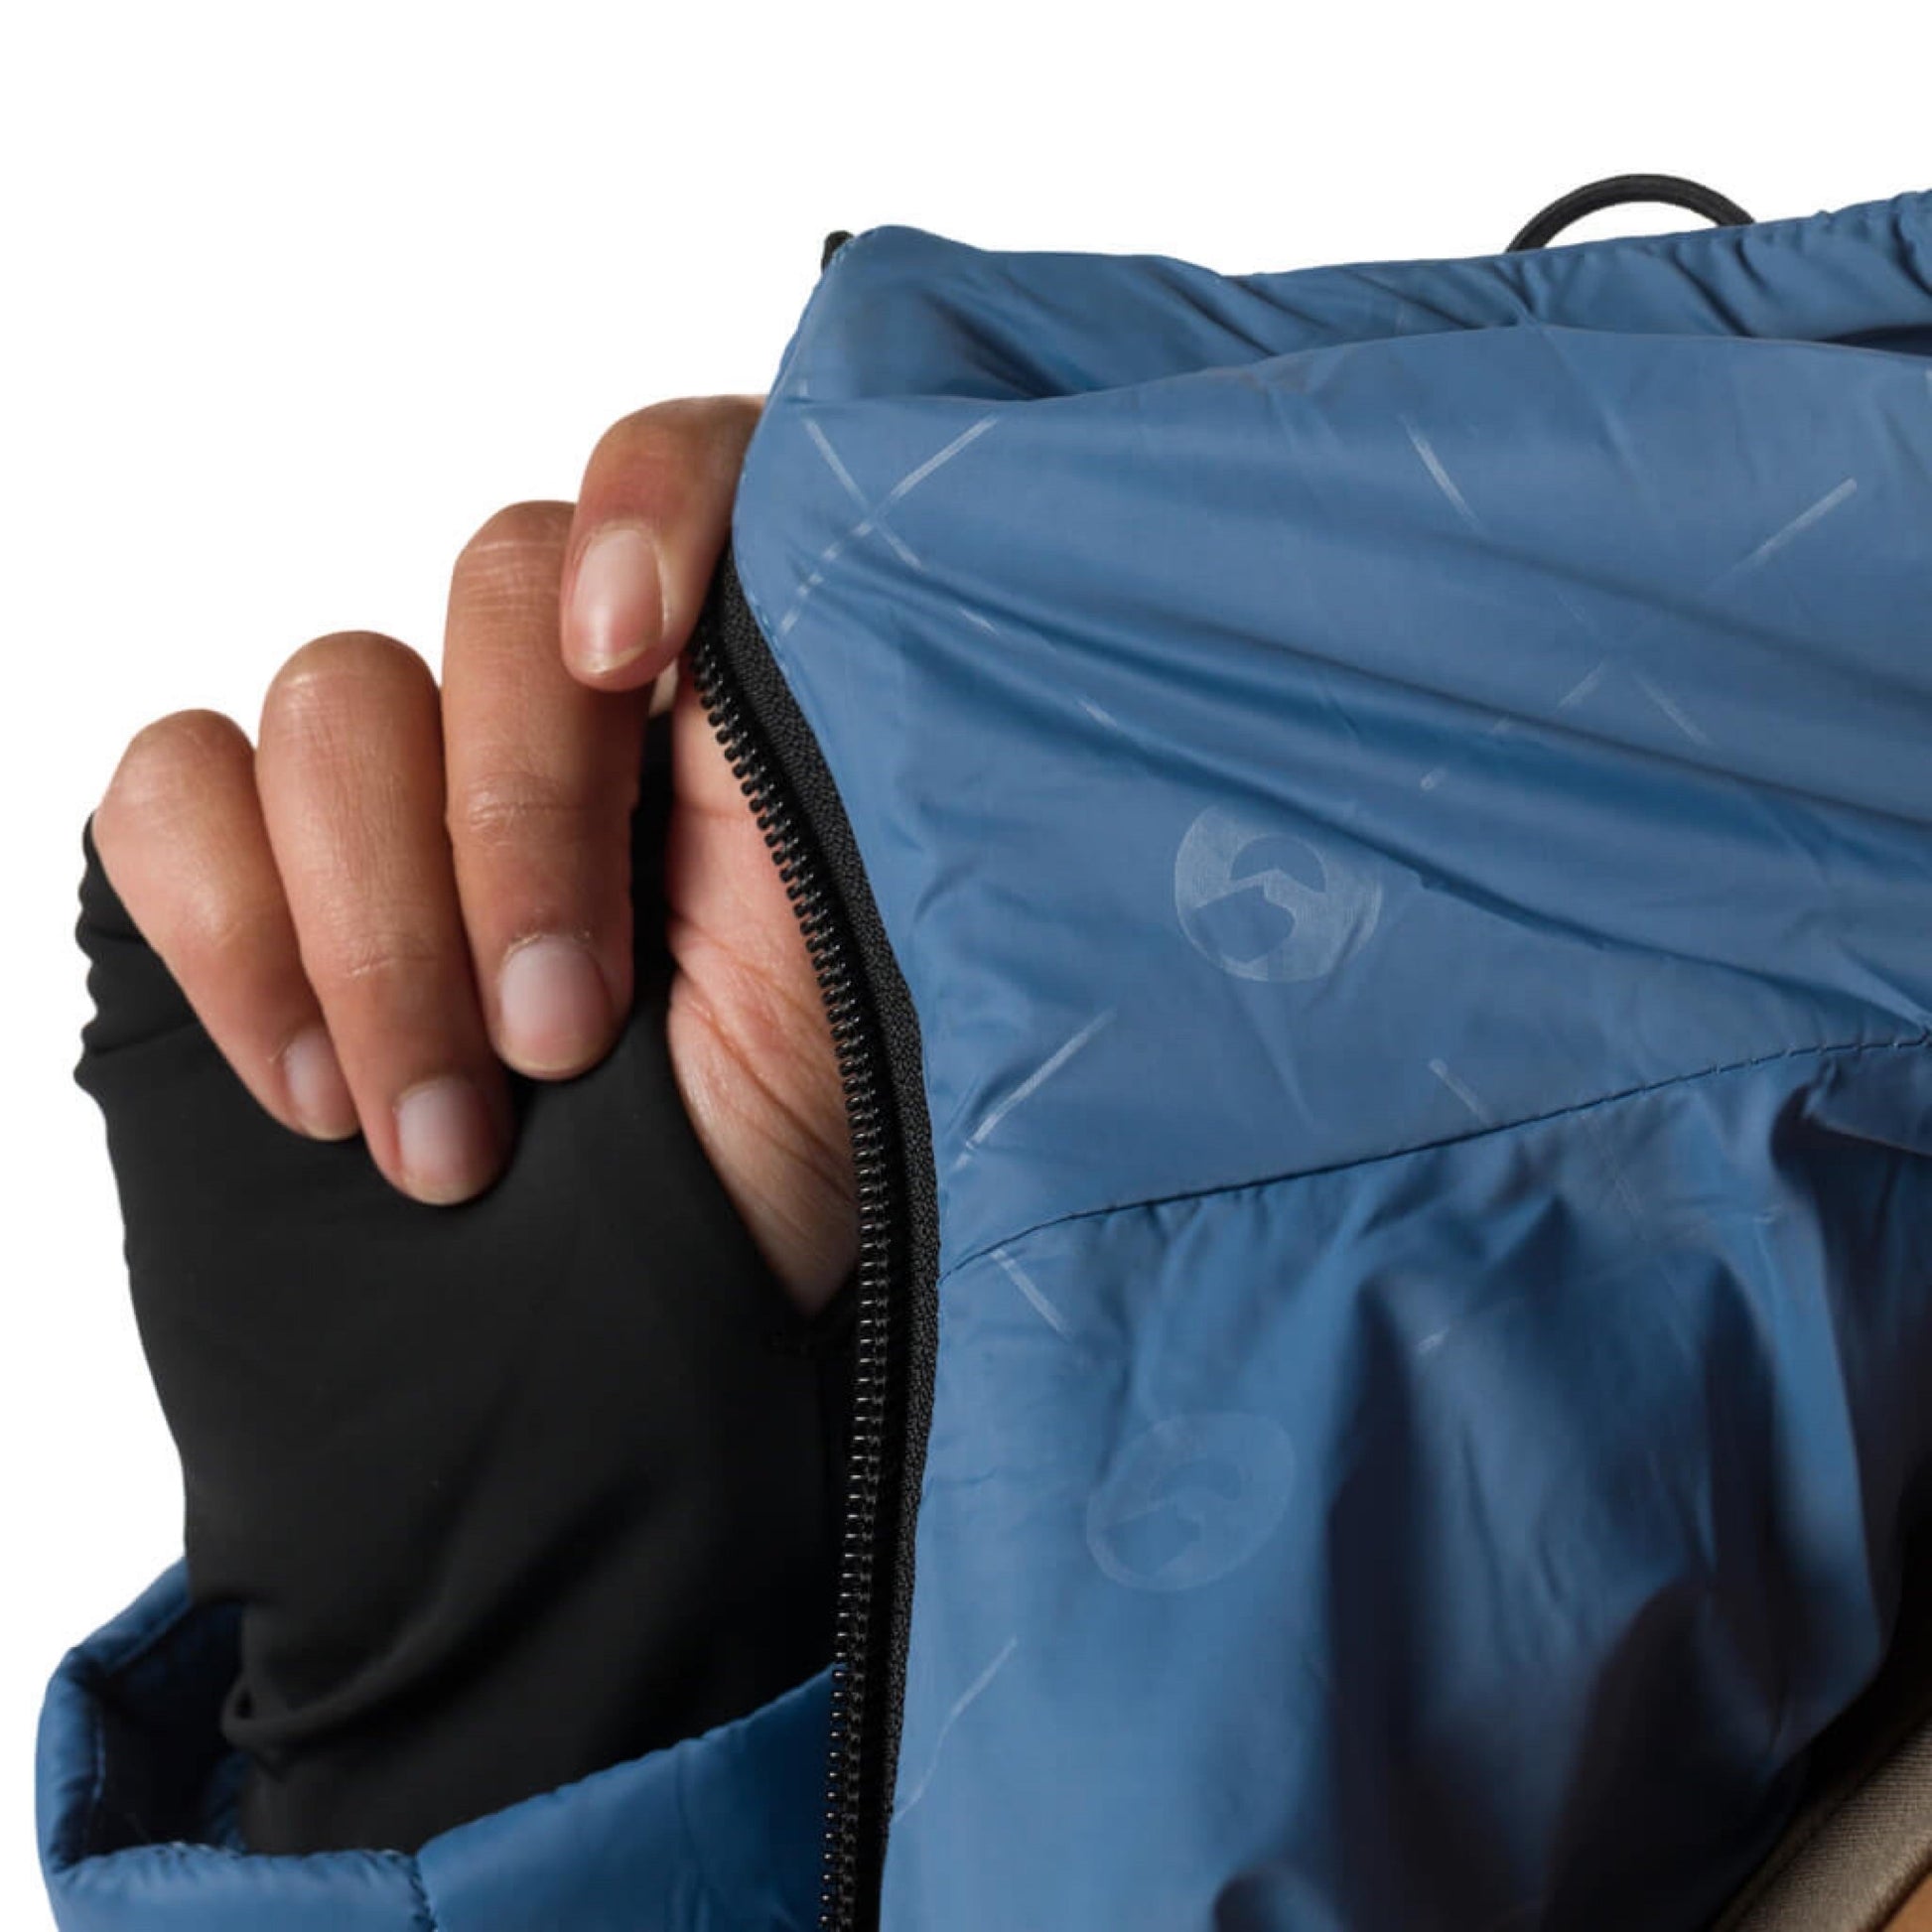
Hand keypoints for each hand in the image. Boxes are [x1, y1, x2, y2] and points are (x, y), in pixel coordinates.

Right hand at [89, 395, 854, 1315]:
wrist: (631, 1365)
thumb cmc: (793, 1164)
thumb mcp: (892, 954)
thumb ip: (848, 745)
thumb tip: (833, 569)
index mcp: (749, 701)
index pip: (690, 466)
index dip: (651, 504)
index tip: (636, 661)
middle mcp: (580, 708)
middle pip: (494, 586)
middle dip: (514, 831)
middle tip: (561, 1045)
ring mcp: (407, 790)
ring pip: (332, 700)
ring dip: (377, 932)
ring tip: (446, 1141)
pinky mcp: (249, 877)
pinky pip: (169, 791)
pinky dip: (233, 932)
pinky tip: (316, 1091)